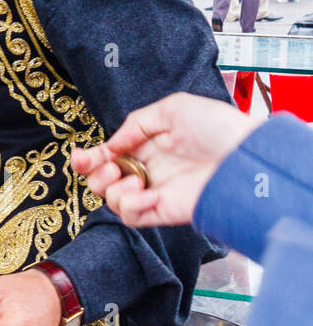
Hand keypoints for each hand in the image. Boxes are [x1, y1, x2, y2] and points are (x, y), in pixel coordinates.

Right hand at [72, 92, 260, 227]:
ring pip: (112, 201)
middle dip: (95, 174)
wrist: (246, 156)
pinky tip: (146, 194)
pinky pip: (133, 217)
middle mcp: (147, 170)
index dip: (87, 159)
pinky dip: (131, 206)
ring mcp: (155, 191)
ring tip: (132, 179)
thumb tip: (110, 145)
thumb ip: (134, 124)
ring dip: (112, 190)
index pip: (107, 156)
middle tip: (111, 166)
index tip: (80, 157)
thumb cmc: (217, 127)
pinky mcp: (164, 211)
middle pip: (101, 181)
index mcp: (146, 146)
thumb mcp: (171, 108)